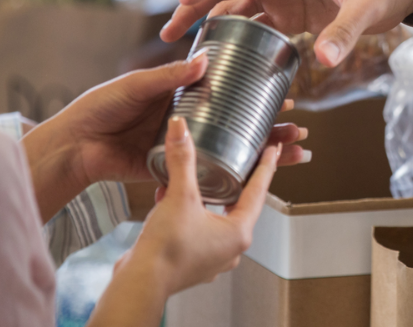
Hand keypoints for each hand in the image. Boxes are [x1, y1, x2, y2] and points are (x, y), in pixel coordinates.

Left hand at [22, 55, 307, 221]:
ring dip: (266, 151)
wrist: (73, 147)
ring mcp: (186, 147)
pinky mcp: (177, 170)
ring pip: (235, 148)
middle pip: (241, 123)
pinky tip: (262, 174)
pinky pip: (213, 172)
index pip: (229, 91)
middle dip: (273, 127)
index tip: (284, 92)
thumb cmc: (98, 109)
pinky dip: (238, 174)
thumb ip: (168, 76)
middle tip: (298, 126)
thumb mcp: (135, 85)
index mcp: (182, 95)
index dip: (257, 93)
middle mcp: (190, 121)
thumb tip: (204, 60)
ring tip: (296, 152)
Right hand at [88, 117, 283, 324]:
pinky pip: (199, 231)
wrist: (139, 283)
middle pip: (241, 205)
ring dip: (211, 199)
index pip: (259, 191)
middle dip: (240, 182)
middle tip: (243, 160)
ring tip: (206, 178)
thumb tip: (180, 128)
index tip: (273, 149)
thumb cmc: (166, 249)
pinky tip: (173, 200)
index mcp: (239, 232)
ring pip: (218, 219)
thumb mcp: (179, 197)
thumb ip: (182, 160)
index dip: (266, 167)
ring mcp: (213, 257)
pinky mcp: (193, 262)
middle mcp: (231, 248)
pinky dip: (191, 214)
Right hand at [160, 0, 412, 66]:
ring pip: (239, 6)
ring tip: (186, 51)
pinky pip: (258, 24)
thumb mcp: (368, 8)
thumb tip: (322, 61)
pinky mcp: (294, 14)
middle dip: (197, 6)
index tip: (186, 2)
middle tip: (169, 34)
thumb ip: (344, 32)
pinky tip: (221, 57)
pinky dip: (238, 37)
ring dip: (212, 24)